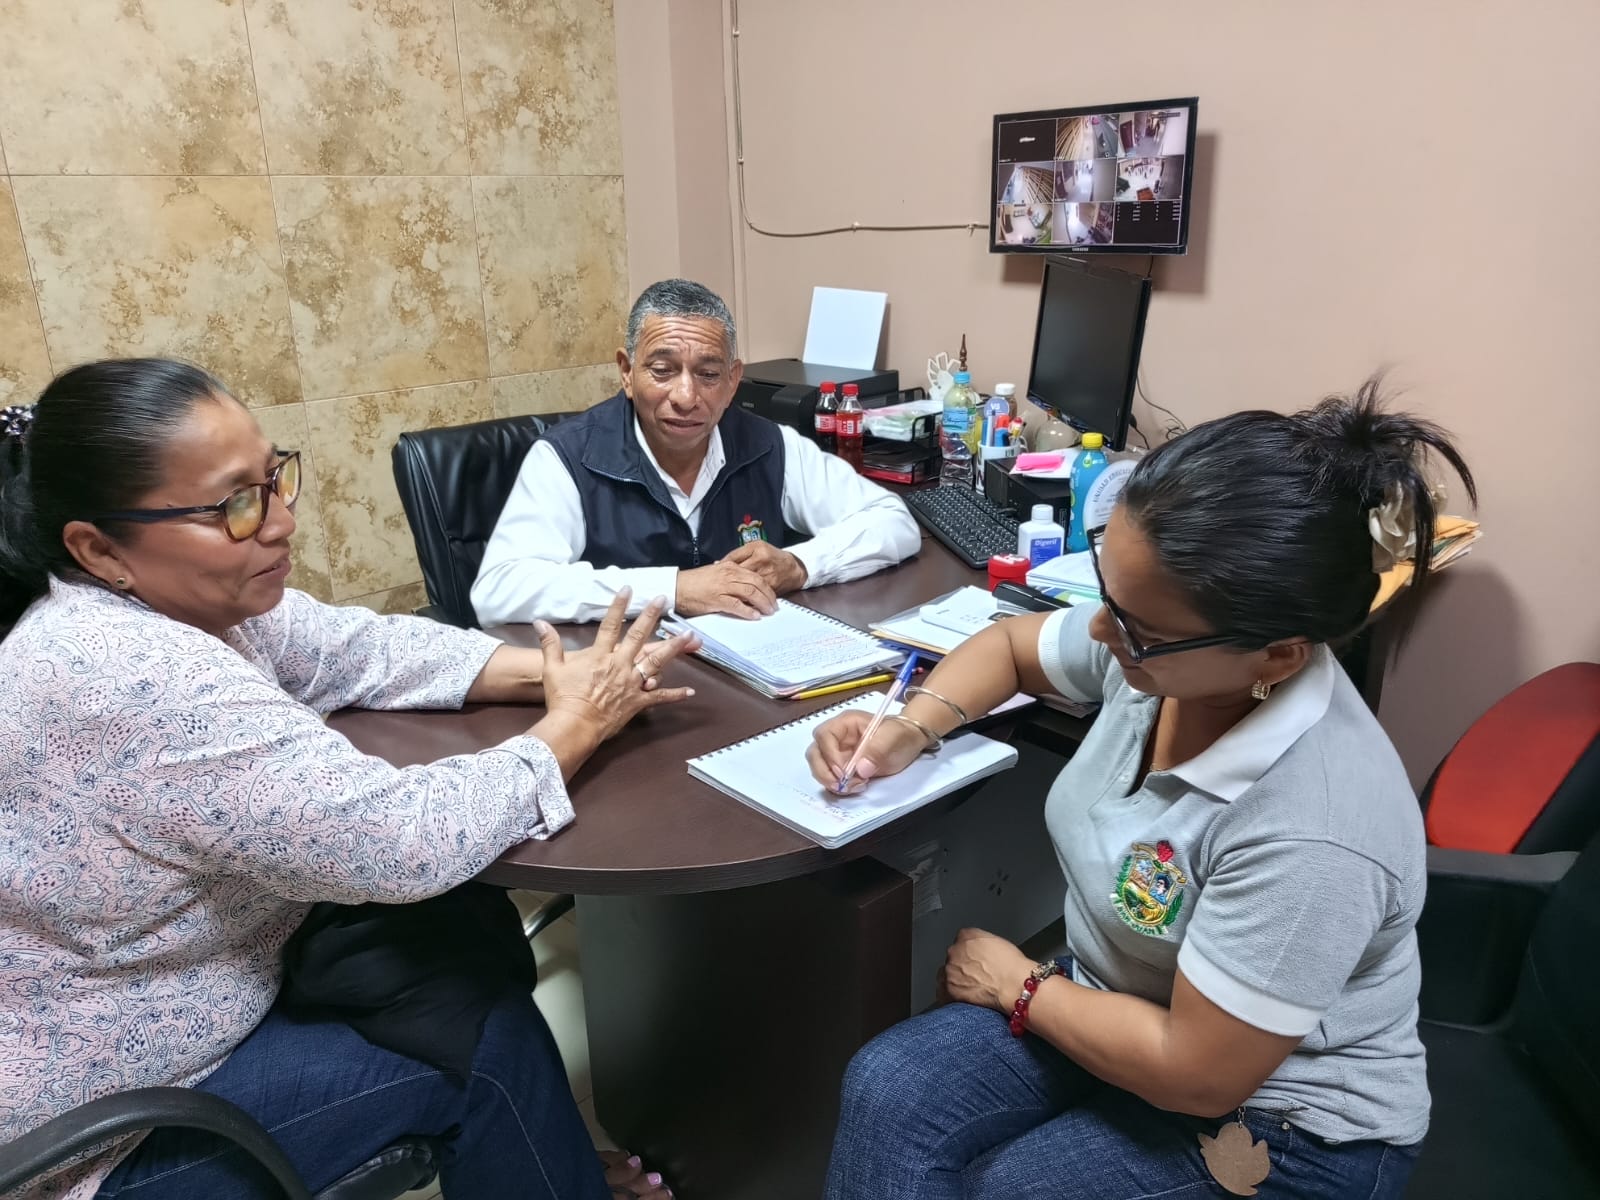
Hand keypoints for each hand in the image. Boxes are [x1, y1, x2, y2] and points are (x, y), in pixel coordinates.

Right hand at [535, 590, 699, 746]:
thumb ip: (550, 644)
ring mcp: (631, 683)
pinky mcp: (637, 701)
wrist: (574, 724)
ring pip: (656, 662)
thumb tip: (540, 622)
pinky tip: (690, 691)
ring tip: (689, 636)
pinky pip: (659, 697)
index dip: (619, 606)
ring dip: (673, 648)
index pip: (610, 625)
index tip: (628, 589)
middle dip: (651, 616)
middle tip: (663, 600)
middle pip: (639, 637)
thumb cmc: (563, 698)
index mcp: (600, 656)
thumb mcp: (552, 669)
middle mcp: (619, 665)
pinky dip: (674, 694)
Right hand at [675, 561, 777, 618]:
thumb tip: (744, 586)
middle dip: (769, 596)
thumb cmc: (694, 583)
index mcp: (730, 566)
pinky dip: (748, 611)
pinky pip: (737, 605)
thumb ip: (730, 577)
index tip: (773, 596)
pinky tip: (754, 616)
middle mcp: (729, 574)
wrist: (677, 587)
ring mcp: (723, 586)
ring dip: (762, 603)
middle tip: (774, 606)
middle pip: (757, 583)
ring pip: (750, 592)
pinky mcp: (717, 599)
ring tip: (768, 612)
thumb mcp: (716, 574)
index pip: (755, 575)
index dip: (767, 587)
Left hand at [722, 541, 806, 594]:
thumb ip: (737, 554)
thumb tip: (719, 563)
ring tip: (727, 594)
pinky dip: (746, 598)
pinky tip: (740, 599)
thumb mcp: (754, 547)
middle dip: (728, 582)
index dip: (722, 570)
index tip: (716, 575)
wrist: (792, 568)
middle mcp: (762, 563)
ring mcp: (767, 576)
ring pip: (747, 586)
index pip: (734, 561)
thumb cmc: (772, 556)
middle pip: (739, 575)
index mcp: (757, 551)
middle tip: (720, 588)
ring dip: (736, 591)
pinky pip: (755, 594)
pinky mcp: (771, 588)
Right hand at [805, 709, 927, 794]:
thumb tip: (860, 769)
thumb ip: (878, 750)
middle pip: (815, 753)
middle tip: (841, 785)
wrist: (909, 742)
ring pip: (819, 767)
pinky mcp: (842, 768)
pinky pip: (831, 778)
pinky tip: (856, 787)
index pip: (824, 736)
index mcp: (845, 723)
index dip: (829, 754)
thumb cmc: (900, 734)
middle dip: (824, 772)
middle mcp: (836, 738)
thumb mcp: (893, 737)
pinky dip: (838, 787)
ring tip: (853, 786)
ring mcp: (837, 753)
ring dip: (830, 781)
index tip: (844, 771)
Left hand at [939, 928, 1033, 1012]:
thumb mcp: (998, 943)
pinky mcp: (948, 989)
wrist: (1014, 986)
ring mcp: (949, 970)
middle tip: (975, 976)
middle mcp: (955, 950)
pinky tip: (961, 1000)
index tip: (975, 961)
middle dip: (961, 966)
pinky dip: (949, 996)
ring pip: (945, 974)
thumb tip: (980, 953)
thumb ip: (982, 944)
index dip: (969, 953)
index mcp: (967, 936)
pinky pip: (942, 992)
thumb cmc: (1012, 967)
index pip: (961, 941)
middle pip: (952, 957)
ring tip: (969, 989)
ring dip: (954, 980)